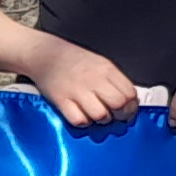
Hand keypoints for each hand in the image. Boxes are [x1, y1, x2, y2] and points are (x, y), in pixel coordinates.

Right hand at [25, 46, 144, 126]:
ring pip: (100, 115)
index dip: (132, 106)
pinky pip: (79, 120)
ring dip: (102, 119)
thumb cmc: (74, 60)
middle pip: (118, 104)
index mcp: (106, 69)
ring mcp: (77, 90)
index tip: (128, 110)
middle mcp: (93, 79)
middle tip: (114, 115)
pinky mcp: (61, 100)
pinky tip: (81, 115)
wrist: (43, 54)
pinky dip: (83, 122)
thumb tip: (129, 101)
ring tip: (97, 115)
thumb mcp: (100, 63)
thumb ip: (114, 80)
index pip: (129, 93)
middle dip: (120, 115)